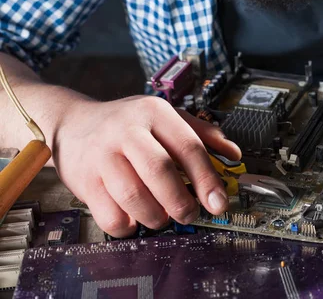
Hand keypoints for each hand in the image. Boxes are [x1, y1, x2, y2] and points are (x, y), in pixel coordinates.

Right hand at [53, 95, 240, 236]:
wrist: (73, 124)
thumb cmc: (128, 124)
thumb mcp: (166, 116)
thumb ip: (202, 133)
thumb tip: (233, 154)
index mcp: (154, 113)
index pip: (188, 146)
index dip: (207, 178)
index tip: (219, 202)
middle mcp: (127, 130)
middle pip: (159, 170)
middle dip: (181, 201)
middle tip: (190, 214)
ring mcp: (102, 155)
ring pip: (133, 195)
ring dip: (155, 216)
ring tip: (163, 217)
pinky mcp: (84, 179)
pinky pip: (109, 213)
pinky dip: (128, 225)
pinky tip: (135, 218)